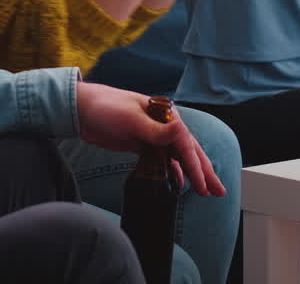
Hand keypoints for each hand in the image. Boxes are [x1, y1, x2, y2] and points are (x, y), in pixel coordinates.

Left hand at [76, 82, 226, 197]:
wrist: (81, 109)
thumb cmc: (106, 107)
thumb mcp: (131, 119)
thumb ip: (156, 130)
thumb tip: (180, 131)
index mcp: (166, 115)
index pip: (186, 144)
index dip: (197, 166)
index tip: (203, 185)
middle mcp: (164, 125)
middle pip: (189, 151)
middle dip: (204, 171)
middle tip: (218, 191)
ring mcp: (153, 136)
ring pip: (179, 157)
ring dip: (192, 173)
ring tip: (205, 191)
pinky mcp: (142, 144)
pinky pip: (163, 160)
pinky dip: (173, 172)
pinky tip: (179, 183)